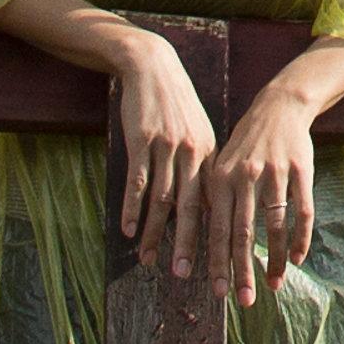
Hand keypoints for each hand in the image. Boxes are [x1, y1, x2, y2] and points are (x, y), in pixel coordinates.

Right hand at [96, 22, 221, 266]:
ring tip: (149, 261)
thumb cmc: (176, 106)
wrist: (153, 67)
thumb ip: (202, 168)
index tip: (216, 263)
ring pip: (161, 200)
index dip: (215, 234)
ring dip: (154, 234)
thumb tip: (207, 207)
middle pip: (191, 209)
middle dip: (188, 245)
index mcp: (209, 155)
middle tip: (185, 276)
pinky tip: (127, 229)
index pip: (214, 203)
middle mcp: (192, 154)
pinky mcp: (141, 141)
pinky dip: (132, 208)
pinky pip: (137, 181)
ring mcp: (166, 147)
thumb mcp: (198, 134)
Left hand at [178, 55, 343, 292]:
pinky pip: (303, 211)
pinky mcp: (301, 171)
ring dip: (275, 260)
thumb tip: (207, 240)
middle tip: (242, 300)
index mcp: (220, 178)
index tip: (216, 291)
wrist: (279, 106)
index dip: (216, 262)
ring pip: (274, 226)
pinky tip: (297, 258)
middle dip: (241, 270)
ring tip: (274, 285)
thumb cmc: (247, 143)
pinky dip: (301, 238)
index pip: (216, 229)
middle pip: (242, 233)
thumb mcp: (222, 164)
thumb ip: (215, 199)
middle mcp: (245, 177)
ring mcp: (275, 174)